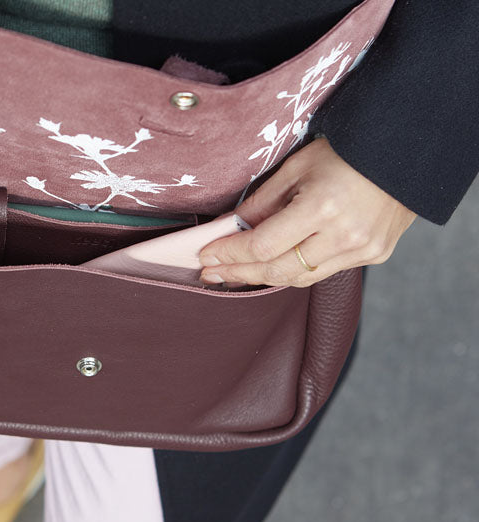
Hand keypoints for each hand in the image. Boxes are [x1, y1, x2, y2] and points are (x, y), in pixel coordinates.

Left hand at [199, 137, 416, 287]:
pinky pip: (322, 271)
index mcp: (323, 207)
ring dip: (262, 277)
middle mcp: (344, 235)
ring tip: (234, 274)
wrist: (409, 150)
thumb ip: (262, 202)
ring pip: (299, 278)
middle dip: (238, 273)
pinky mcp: (374, 255)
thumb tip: (229, 229)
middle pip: (276, 270)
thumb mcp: (298, 167)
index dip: (229, 254)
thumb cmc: (350, 151)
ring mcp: (362, 249)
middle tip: (211, 273)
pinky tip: (271, 267)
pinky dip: (293, 270)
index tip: (205, 256)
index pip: (262, 246)